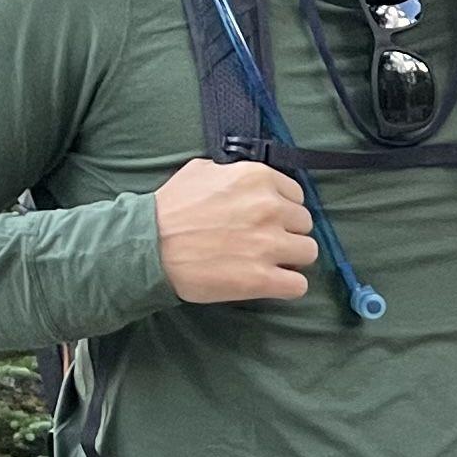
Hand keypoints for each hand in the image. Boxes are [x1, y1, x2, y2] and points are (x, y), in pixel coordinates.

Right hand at [156, 156, 317, 302]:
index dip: (283, 209)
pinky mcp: (262, 279)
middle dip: (287, 232)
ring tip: (267, 261)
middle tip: (263, 241)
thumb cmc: (170, 208)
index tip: (267, 219)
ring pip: (308, 252)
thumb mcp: (202, 170)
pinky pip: (299, 285)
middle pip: (304, 223)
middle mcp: (269, 208)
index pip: (296, 195)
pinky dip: (288, 285)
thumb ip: (234, 173)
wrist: (148, 246)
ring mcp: (268, 244)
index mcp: (258, 178)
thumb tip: (250, 181)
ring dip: (291, 258)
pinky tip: (271, 282)